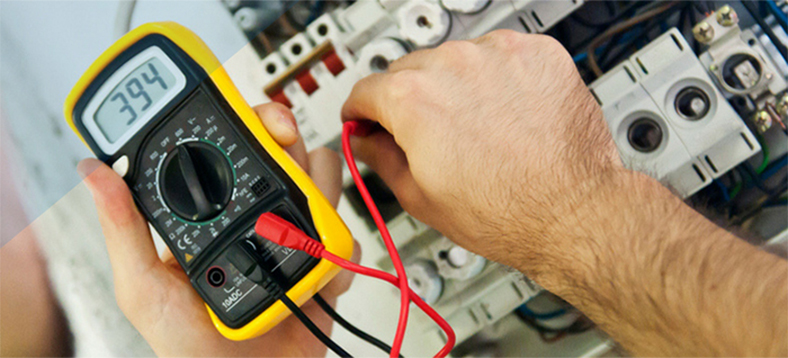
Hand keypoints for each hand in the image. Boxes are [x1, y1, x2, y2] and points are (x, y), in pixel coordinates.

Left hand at [78, 103, 356, 356]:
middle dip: (288, 142)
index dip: (243, 122)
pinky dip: (339, 248)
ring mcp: (290, 236)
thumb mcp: (142, 286)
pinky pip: (345, 236)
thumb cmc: (187, 348)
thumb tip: (93, 172)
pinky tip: (315, 271)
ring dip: (319, 188)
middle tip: (283, 149)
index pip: (227, 148)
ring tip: (301, 218)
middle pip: (283, 151)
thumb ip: (123, 228)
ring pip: (321, 180)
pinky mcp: (321, 261)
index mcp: (210, 211)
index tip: (251, 117)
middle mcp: (253, 216)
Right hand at [342, 30, 622, 283]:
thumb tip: (366, 140)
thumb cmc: (506, 213)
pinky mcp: (537, 54)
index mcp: (413, 99)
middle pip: (408, 70)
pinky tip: (506, 112)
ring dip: (456, 85)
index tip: (366, 118)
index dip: (361, 112)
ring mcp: (498, 55)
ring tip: (477, 126)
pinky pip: (501, 57)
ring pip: (456, 59)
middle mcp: (453, 65)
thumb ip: (381, 158)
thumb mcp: (420, 197)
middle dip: (409, 100)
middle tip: (428, 133)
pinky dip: (498, 78)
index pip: (365, 90)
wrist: (574, 211)